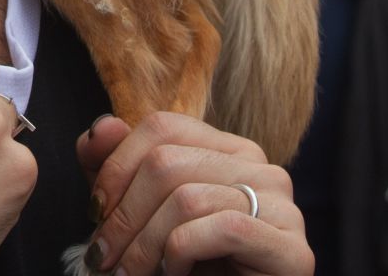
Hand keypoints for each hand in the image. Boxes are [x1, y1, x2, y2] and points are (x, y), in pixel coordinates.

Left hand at [77, 112, 311, 275]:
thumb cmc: (187, 272)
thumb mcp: (141, 216)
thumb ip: (118, 171)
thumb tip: (101, 126)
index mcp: (229, 152)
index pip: (163, 126)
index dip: (117, 165)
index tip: (95, 212)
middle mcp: (262, 169)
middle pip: (168, 162)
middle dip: (123, 215)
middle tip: (103, 257)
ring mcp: (283, 207)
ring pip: (188, 198)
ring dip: (144, 246)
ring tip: (128, 275)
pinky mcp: (293, 251)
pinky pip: (225, 229)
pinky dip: (182, 254)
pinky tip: (174, 274)